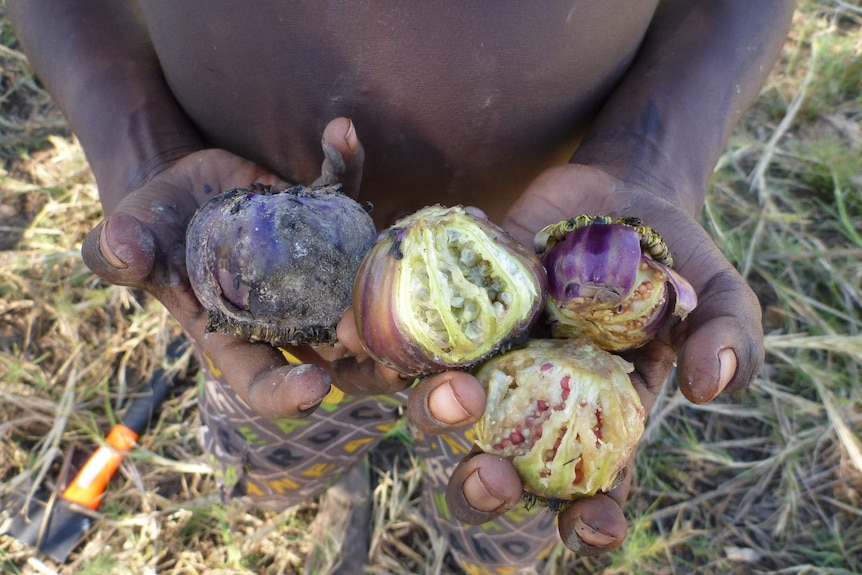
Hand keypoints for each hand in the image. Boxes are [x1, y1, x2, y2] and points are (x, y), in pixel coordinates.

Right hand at [82, 118, 373, 418]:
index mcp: (236, 332)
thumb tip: (121, 249)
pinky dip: (346, 168)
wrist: (178, 188)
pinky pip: (347, 199)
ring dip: (383, 276)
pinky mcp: (326, 222)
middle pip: (338, 356)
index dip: (287, 394)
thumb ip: (118, 252)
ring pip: (362, 284)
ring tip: (390, 257)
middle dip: (369, 361)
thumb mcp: (129, 241)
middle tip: (391, 351)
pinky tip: (338, 135)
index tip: (315, 389)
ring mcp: (314, 269)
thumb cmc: (149, 227)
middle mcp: (287, 310)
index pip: (263, 379)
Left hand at [399, 163, 763, 555]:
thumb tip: (707, 389)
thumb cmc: (674, 261)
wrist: (622, 195)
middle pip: (497, 469)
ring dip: (433, 413)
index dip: (587, 522)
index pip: (590, 491)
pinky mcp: (457, 313)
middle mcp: (533, 402)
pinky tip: (367, 331)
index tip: (585, 525)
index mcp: (597, 419)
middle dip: (483, 487)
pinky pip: (416, 334)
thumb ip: (732, 342)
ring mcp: (491, 358)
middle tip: (489, 471)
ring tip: (448, 390)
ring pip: (442, 409)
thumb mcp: (722, 298)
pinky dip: (390, 337)